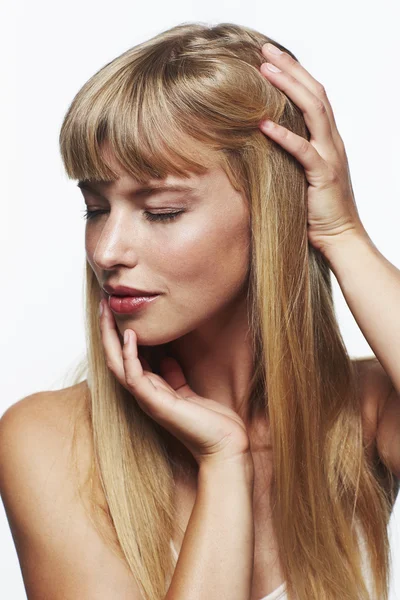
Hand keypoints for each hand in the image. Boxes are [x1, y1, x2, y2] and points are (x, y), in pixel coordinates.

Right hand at [99, 299, 251, 467]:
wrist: (224, 446)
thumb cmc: (209, 421)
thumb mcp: (188, 390)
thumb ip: (173, 375)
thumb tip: (166, 358)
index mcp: (150, 389)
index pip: (125, 358)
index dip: (117, 334)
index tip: (115, 310)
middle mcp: (143, 393)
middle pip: (114, 357)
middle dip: (107, 330)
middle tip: (103, 303)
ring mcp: (147, 399)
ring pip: (117, 364)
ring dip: (110, 337)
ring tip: (106, 312)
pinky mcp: (155, 403)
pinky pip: (134, 375)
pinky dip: (129, 354)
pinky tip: (129, 334)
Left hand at [258, 42, 368, 255]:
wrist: (340, 236)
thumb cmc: (318, 210)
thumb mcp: (303, 175)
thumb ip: (292, 156)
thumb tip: (264, 143)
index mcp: (329, 140)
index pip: (315, 97)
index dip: (296, 74)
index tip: (272, 59)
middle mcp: (333, 142)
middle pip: (315, 94)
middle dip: (291, 69)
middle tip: (266, 52)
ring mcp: (330, 156)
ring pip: (313, 112)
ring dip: (288, 88)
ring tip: (264, 72)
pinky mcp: (323, 175)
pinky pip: (304, 150)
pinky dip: (284, 135)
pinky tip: (263, 124)